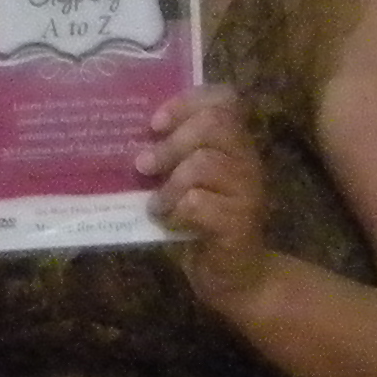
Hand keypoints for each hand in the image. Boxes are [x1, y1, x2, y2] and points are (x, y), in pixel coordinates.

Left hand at [141, 84, 270, 308]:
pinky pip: (199, 204)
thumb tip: (129, 137)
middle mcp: (247, 161)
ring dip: (170, 183)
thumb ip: (172, 156)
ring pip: (204, 163)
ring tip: (157, 203)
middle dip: (172, 142)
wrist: (233, 277)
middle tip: (144, 165)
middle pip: (215, 124)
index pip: (224, 99)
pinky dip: (175, 211)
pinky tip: (170, 222)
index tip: (155, 123)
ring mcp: (248, 192)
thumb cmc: (202, 224)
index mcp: (235, 144)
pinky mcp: (238, 224)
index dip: (187, 102)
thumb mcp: (186, 181)